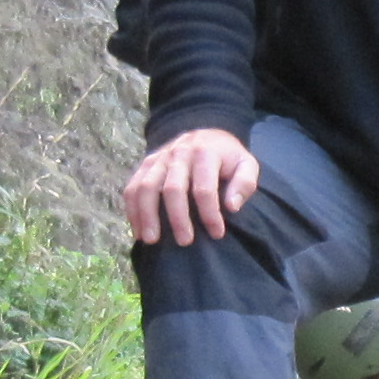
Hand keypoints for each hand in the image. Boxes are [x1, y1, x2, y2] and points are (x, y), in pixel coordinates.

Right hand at [122, 127, 257, 247]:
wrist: (207, 135)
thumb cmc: (228, 158)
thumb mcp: (246, 165)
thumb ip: (244, 183)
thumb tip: (231, 207)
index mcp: (205, 153)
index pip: (204, 188)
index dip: (209, 213)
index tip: (217, 234)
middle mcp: (179, 153)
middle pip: (173, 189)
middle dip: (178, 218)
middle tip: (185, 242)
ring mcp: (159, 158)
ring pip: (146, 187)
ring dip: (147, 215)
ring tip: (151, 240)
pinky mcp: (146, 164)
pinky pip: (132, 187)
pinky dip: (132, 209)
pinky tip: (138, 230)